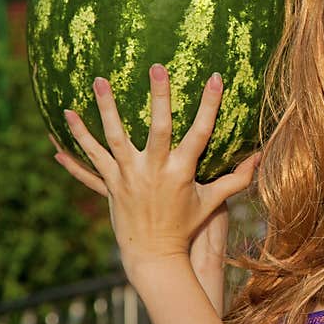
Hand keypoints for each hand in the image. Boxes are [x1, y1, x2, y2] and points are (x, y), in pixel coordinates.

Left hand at [51, 63, 261, 278]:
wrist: (155, 256)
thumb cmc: (187, 226)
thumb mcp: (212, 202)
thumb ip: (237, 179)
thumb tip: (260, 156)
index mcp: (182, 171)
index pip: (200, 132)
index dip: (209, 104)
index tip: (214, 77)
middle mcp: (154, 171)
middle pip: (156, 128)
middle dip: (158, 96)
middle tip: (156, 67)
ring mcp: (128, 177)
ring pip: (114, 137)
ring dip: (106, 109)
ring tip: (99, 80)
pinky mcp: (110, 185)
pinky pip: (89, 162)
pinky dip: (75, 143)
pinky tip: (63, 120)